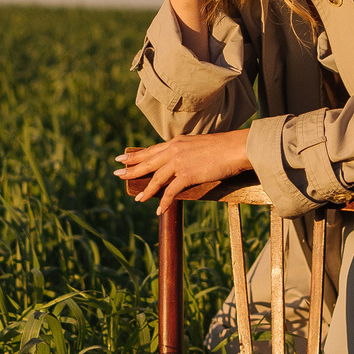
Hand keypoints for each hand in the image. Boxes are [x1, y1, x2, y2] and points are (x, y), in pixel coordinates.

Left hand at [115, 131, 253, 207]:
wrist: (236, 148)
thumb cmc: (224, 148)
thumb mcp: (200, 145)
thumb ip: (189, 152)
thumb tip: (185, 162)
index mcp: (177, 142)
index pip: (152, 150)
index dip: (136, 155)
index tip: (123, 157)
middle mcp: (174, 150)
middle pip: (147, 162)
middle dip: (131, 169)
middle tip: (117, 173)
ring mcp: (179, 162)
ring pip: (156, 178)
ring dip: (146, 190)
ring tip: (137, 198)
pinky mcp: (187, 174)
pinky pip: (171, 192)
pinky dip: (164, 202)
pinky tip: (159, 210)